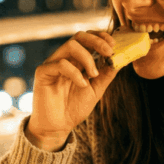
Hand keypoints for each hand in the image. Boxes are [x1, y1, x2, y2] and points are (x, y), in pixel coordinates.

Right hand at [26, 30, 115, 150]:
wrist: (58, 127)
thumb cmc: (74, 108)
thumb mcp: (96, 90)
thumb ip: (106, 74)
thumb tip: (120, 59)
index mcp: (77, 60)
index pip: (88, 39)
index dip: (101, 37)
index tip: (114, 45)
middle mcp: (65, 58)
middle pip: (79, 36)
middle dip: (97, 41)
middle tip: (109, 52)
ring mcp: (53, 64)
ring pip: (71, 45)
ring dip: (87, 58)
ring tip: (93, 75)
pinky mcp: (43, 72)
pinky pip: (60, 64)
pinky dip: (75, 73)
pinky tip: (82, 85)